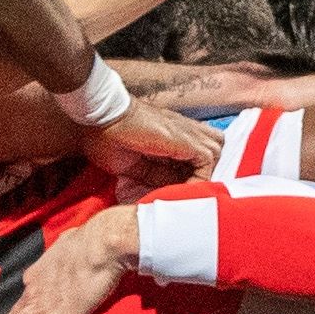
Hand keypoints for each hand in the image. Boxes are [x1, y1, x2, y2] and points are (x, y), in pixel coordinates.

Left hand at [2, 207, 140, 313]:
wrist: (101, 246)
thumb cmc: (90, 239)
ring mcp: (44, 305)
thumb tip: (69, 242)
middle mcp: (34, 289)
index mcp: (36, 272)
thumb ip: (64, 247)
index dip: (25, 305)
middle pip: (15, 313)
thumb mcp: (67, 240)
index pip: (24, 293)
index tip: (28, 313)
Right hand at [78, 100, 221, 184]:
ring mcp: (185, 130)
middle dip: (207, 170)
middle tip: (192, 189)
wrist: (98, 120)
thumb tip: (172, 190)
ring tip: (190, 191)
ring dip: (206, 173)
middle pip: (214, 146)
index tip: (183, 193)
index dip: (196, 173)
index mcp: (170, 134)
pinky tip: (185, 191)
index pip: (199, 153)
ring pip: (216, 150)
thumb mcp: (136, 166)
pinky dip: (201, 177)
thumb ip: (156, 176)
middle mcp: (182, 129)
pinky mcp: (184, 137)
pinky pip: (207, 159)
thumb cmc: (107, 139)